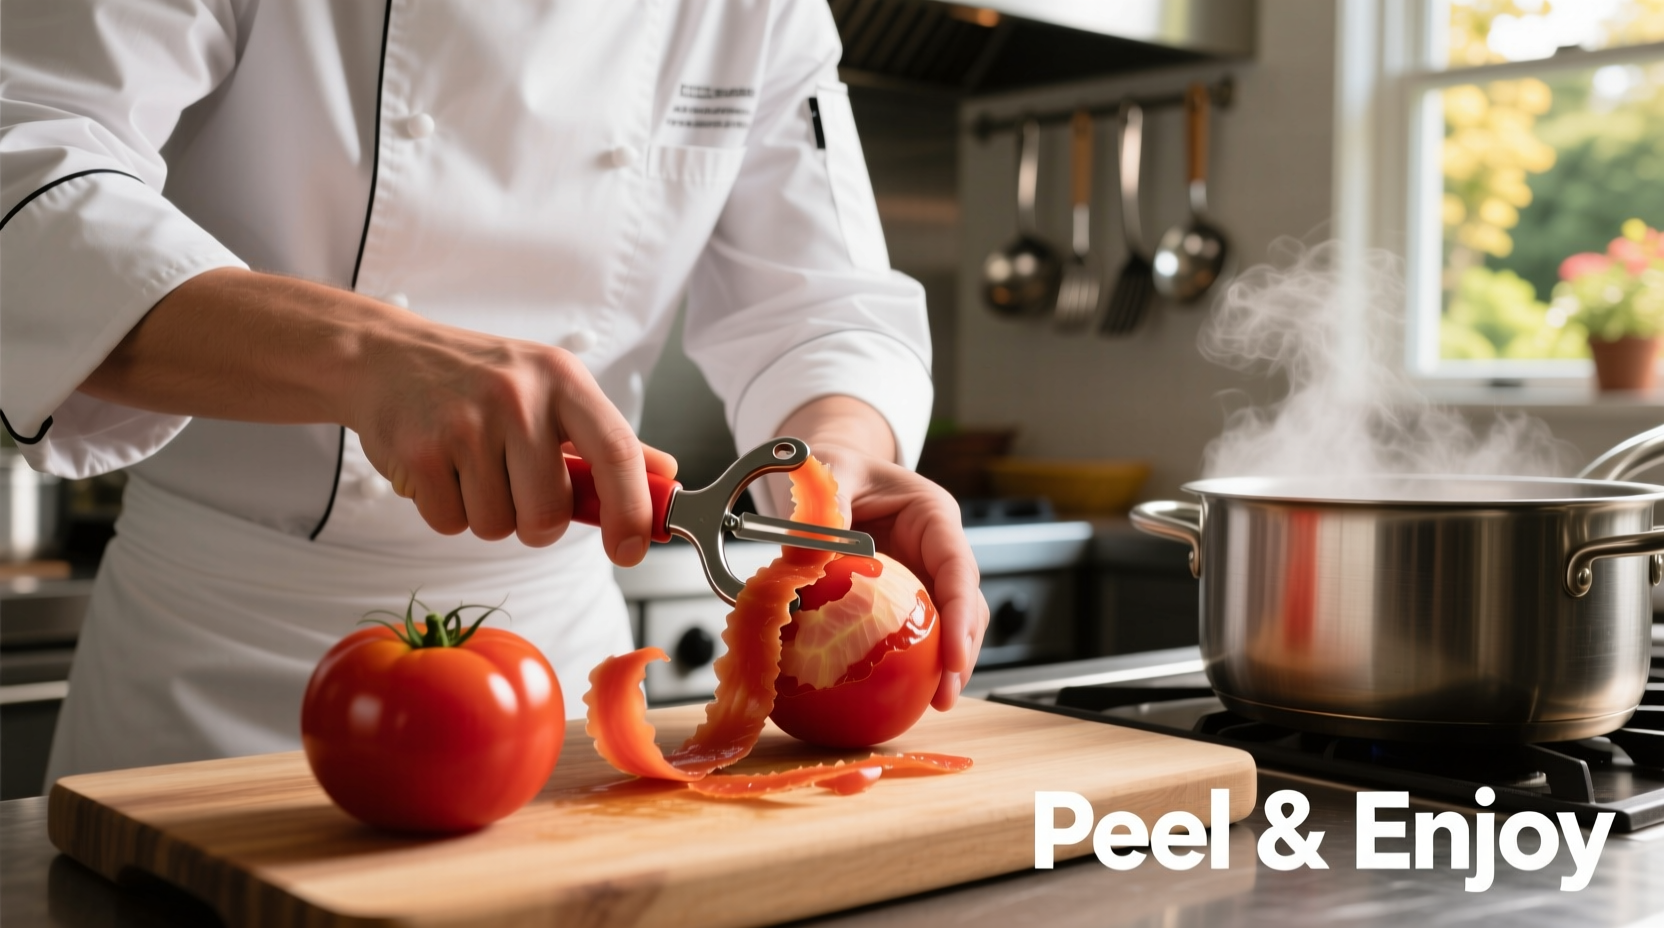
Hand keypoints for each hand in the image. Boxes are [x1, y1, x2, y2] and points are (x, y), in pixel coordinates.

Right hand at [343, 319, 676, 561]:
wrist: (385, 356)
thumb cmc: (478, 378)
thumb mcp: (550, 388)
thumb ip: (605, 438)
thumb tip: (664, 476)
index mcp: (562, 380)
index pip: (617, 453)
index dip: (633, 511)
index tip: (631, 548)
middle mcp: (518, 398)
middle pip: (549, 514)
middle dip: (536, 522)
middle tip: (517, 489)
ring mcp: (466, 425)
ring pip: (499, 526)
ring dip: (488, 515)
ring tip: (472, 467)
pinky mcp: (420, 453)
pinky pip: (451, 524)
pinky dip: (448, 511)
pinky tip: (441, 469)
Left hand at [773, 398, 987, 709]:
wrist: (833, 467)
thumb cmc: (838, 464)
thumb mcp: (832, 471)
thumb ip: (825, 506)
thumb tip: (804, 554)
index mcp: (933, 516)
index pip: (958, 568)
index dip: (963, 613)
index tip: (954, 654)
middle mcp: (937, 549)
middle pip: (966, 604)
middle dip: (962, 651)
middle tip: (946, 694)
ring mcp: (923, 574)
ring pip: (947, 623)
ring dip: (944, 664)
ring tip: (933, 705)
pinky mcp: (902, 595)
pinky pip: (911, 629)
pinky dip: (907, 660)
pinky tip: (894, 693)